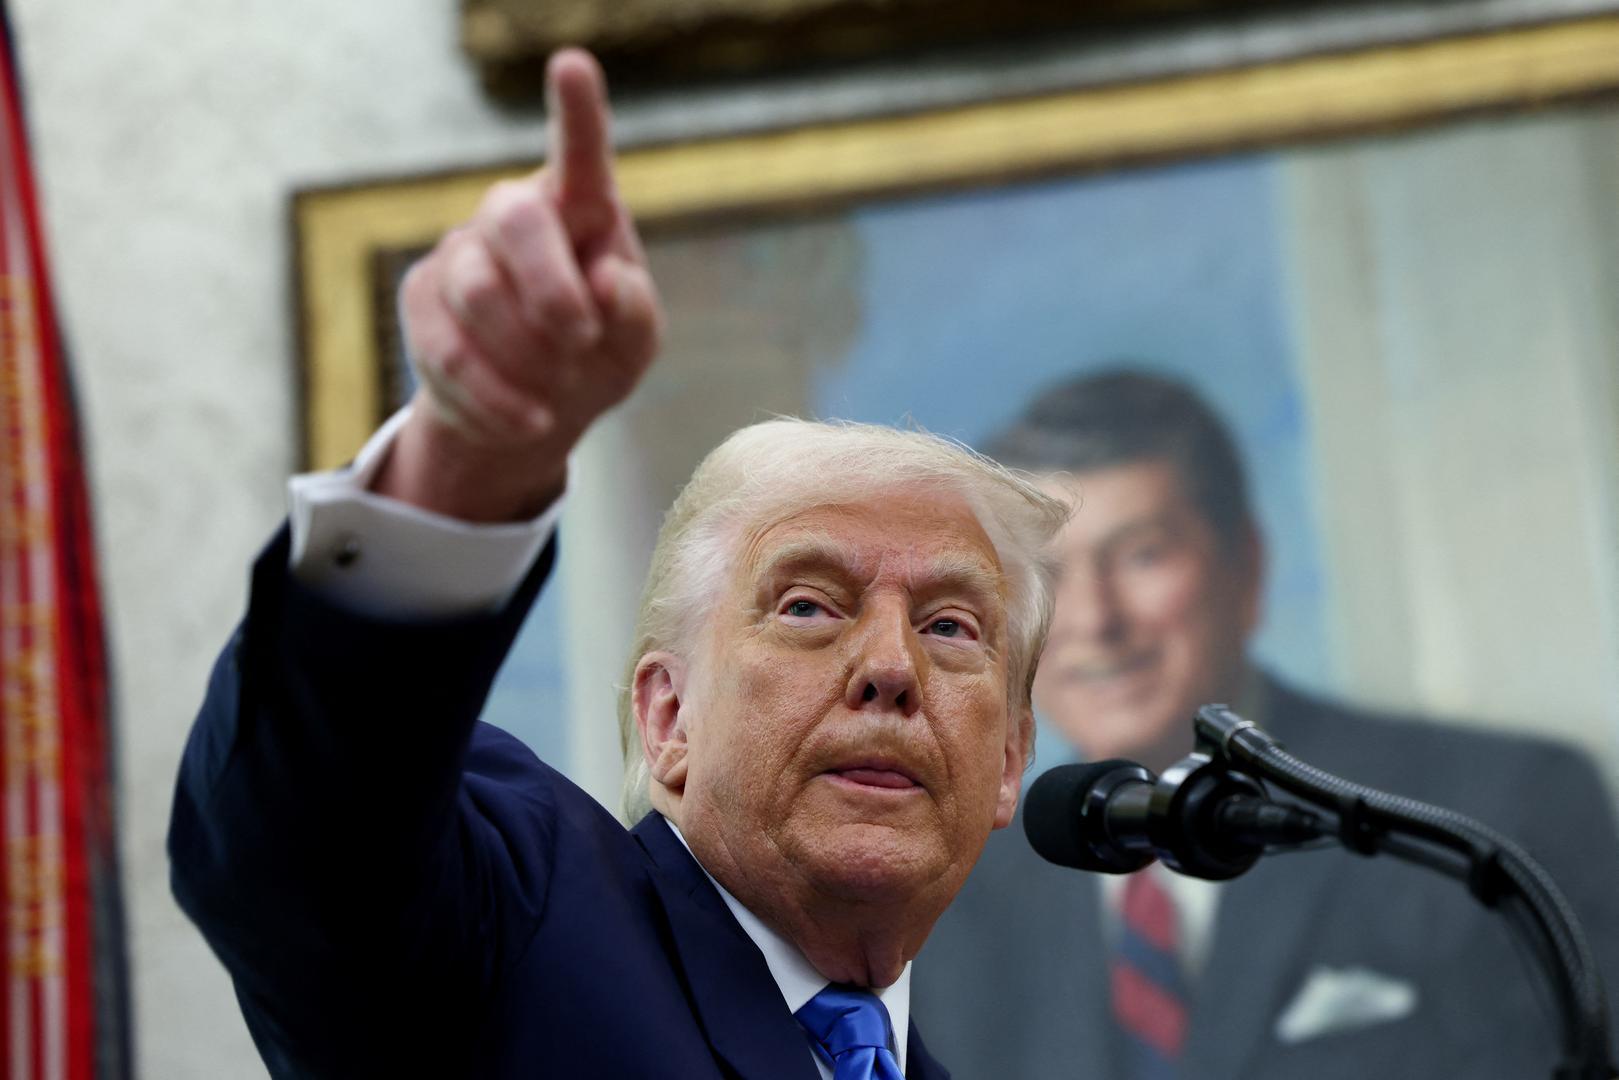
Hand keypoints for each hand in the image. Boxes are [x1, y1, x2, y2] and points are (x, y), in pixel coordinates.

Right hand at [374, 48, 661, 521]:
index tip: (573, 64)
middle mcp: (514, 215)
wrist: (533, 413)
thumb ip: (635, 314)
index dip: (577, 110)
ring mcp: (459, 254)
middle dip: (551, 289)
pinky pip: (449, 351)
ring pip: (476, 291)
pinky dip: (498, 398)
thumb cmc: (596, 358)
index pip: (579, 153)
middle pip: (514, 219)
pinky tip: (528, 418)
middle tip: (581, 339)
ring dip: (525, 355)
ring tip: (556, 390)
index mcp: (581, 209)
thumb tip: (610, 280)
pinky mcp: (421, 303)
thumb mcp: (634, 346)